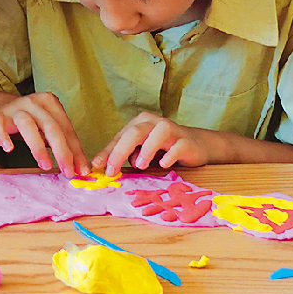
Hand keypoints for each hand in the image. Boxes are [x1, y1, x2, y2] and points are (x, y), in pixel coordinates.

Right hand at [0, 90, 85, 177]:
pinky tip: (8, 148)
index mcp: (50, 103)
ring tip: (44, 166)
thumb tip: (80, 168)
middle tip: (67, 172)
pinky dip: (3, 136)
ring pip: (27, 125)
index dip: (75, 151)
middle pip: (51, 127)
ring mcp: (14, 108)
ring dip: (38, 147)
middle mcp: (33, 102)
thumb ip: (63, 144)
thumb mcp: (47, 128)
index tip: (81, 170)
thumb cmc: (29, 121)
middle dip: (62, 151)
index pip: (66, 129)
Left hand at [96, 112, 223, 175]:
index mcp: (139, 123)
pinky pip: (178, 146)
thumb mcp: (141, 151)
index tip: (97, 166)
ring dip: (146, 149)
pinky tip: (163, 163)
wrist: (195, 145)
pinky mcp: (187, 142)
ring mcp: (172, 130)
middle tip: (112, 170)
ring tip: (140, 165)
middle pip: (134, 133)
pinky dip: (169, 155)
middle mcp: (154, 123)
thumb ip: (126, 156)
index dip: (108, 152)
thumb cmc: (162, 148)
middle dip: (120, 152)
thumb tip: (106, 167)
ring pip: (157, 133)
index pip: (120, 137)